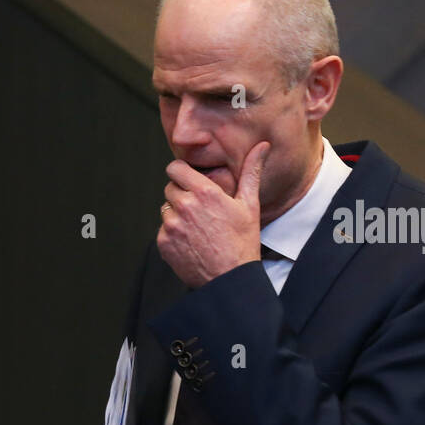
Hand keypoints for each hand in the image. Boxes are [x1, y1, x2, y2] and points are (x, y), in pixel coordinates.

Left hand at [158, 140, 269, 287]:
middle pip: (169, 188)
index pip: (175, 168)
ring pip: (165, 210)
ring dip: (176, 215)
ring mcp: (171, 225)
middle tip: (199, 209)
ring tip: (197, 228)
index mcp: (204, 192)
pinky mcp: (163, 242)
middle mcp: (184, 206)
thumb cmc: (242, 242)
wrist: (230, 278)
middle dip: (181, 194)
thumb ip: (250, 172)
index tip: (187, 179)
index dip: (180, 172)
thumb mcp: (249, 205)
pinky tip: (191, 242)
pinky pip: (162, 230)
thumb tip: (262, 146)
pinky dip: (172, 234)